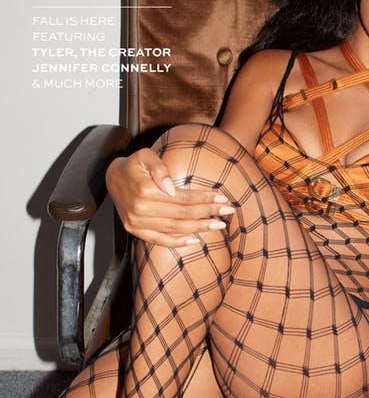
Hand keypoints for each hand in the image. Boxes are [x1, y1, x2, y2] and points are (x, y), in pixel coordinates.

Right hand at [105, 148, 234, 246]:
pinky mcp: (135, 230)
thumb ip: (160, 169)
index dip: (204, 198)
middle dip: (208, 212)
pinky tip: (195, 240)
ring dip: (198, 228)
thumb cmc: (134, 164)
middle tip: (228, 211)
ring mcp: (137, 223)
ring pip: (174, 228)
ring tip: (218, 225)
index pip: (182, 198)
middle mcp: (141, 210)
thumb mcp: (145, 155)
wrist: (111, 177)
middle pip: (182, 214)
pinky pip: (158, 240)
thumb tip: (172, 188)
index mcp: (145, 191)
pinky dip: (177, 242)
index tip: (222, 198)